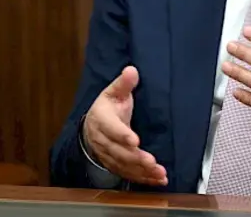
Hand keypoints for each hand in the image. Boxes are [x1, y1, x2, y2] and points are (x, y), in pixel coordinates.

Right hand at [82, 66, 167, 185]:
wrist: (92, 126)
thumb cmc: (107, 107)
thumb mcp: (114, 92)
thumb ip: (124, 83)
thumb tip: (131, 70)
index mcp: (101, 119)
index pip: (111, 128)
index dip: (122, 135)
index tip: (135, 140)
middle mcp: (102, 140)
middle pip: (118, 151)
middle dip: (135, 158)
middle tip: (151, 161)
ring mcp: (108, 155)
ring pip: (123, 165)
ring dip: (141, 171)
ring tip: (159, 172)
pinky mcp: (115, 164)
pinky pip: (128, 174)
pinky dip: (143, 178)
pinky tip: (157, 179)